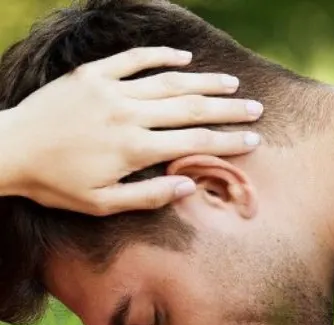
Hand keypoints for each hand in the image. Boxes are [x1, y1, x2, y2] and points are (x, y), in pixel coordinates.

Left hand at [2, 46, 262, 213]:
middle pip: (190, 108)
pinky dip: (161, 57)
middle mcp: (129, 114)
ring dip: (204, 82)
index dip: (227, 141)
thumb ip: (148, 196)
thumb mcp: (103, 204)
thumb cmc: (57, 185)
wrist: (12, 151)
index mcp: (134, 149)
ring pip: (168, 81)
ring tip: (231, 84)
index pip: (193, 143)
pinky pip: (134, 59)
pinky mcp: (93, 74)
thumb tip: (188, 186)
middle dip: (227, 109)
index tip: (253, 139)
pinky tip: (184, 59)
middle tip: (255, 108)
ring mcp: (111, 90)